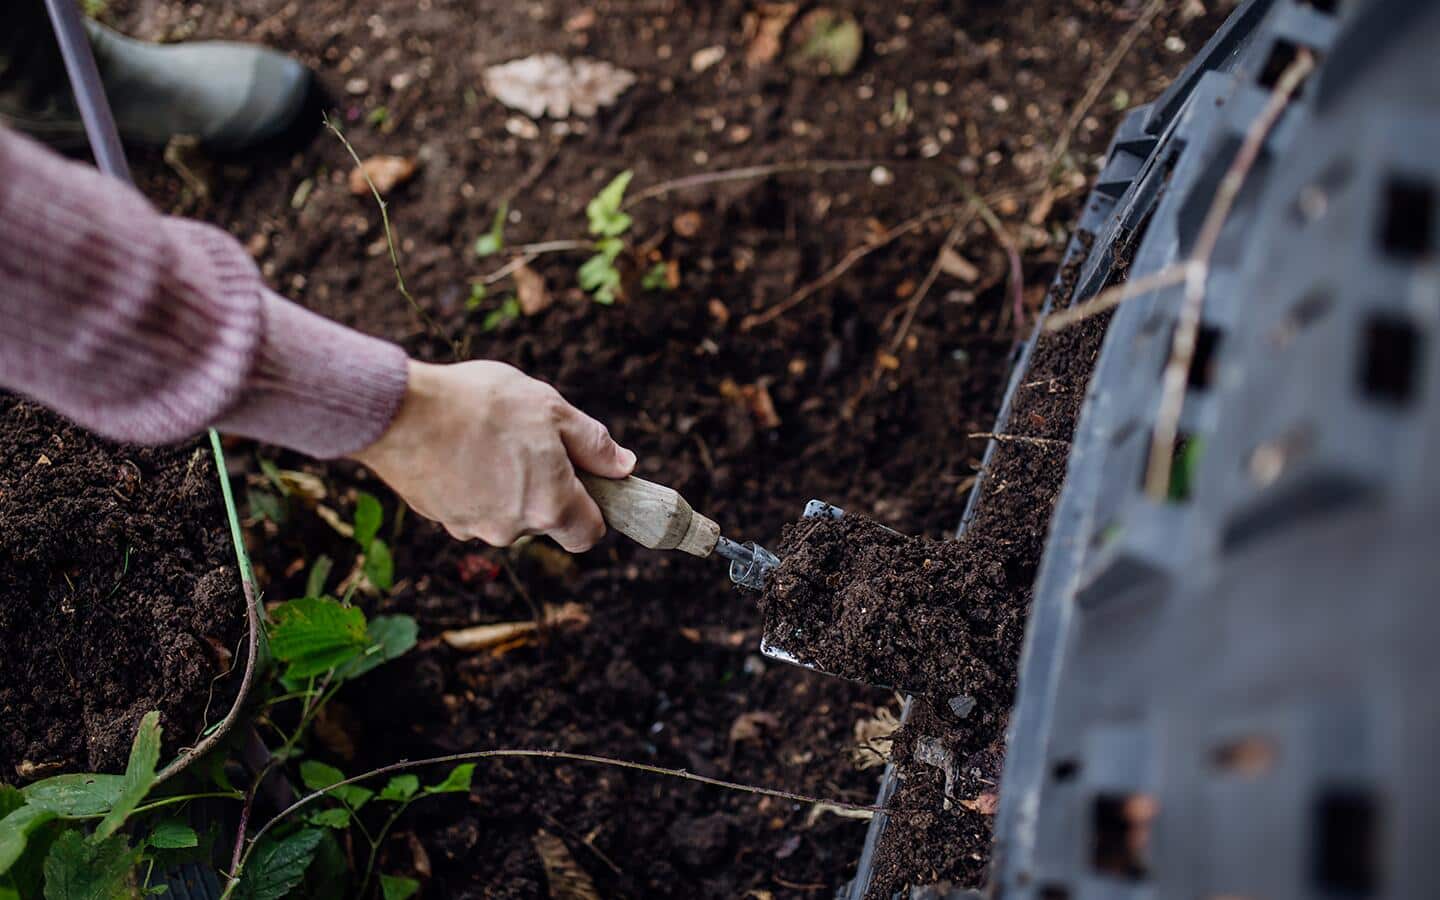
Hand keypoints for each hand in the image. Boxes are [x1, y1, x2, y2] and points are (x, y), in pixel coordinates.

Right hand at [351, 360, 635, 550]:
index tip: (583, 480)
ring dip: (505, 484)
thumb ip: (593, 444)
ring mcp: (472, 528)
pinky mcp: (439, 518)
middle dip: (544, 488)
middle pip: (544, 520)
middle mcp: (512, 530)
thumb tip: (624, 466)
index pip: (588, 535)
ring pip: (505, 513)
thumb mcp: (552, 410)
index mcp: (550, 506)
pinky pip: (470, 506)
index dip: (592, 509)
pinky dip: (470, 484)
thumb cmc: (483, 404)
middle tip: (528, 441)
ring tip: (487, 437)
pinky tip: (458, 447)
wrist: (401, 411)